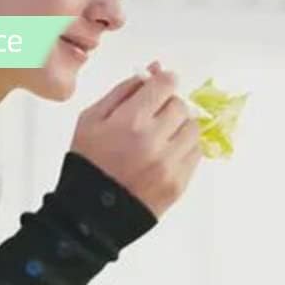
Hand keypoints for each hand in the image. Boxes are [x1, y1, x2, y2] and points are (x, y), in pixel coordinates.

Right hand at [70, 63, 200, 217]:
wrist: (90, 215)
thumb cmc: (88, 163)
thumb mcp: (91, 119)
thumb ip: (124, 90)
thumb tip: (155, 69)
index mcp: (129, 121)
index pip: (166, 85)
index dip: (164, 83)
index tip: (160, 87)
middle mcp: (153, 141)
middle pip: (181, 105)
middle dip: (168, 107)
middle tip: (153, 118)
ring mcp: (169, 164)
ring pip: (193, 128)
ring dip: (180, 128)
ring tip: (160, 139)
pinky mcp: (180, 183)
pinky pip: (196, 153)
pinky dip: (184, 150)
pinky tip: (164, 156)